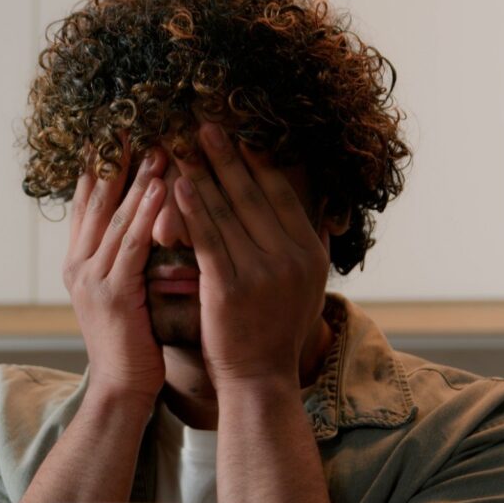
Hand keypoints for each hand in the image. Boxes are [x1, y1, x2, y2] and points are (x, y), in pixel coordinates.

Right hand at [64, 138, 168, 405]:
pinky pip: (131, 243)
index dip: (100, 166)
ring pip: (114, 217)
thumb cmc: (131, 339)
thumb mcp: (123, 290)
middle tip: (131, 124)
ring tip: (156, 146)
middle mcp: (77, 264)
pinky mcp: (112, 293)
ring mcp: (91, 278)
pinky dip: (145, 213)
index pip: (88, 203)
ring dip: (136, 179)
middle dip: (113, 162)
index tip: (115, 133)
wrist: (122, 386)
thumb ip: (126, 255)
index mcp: (78, 262)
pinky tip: (161, 187)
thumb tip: (147, 220)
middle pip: (95, 201)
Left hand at [171, 122, 329, 388]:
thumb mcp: (308, 286)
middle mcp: (291, 257)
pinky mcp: (230, 288)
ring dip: (201, 173)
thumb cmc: (276, 330)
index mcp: (309, 252)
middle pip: (252, 194)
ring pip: (226, 211)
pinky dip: (192, 209)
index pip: (281, 193)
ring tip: (182, 144)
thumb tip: (326, 209)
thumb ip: (313, 245)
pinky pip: (208, 239)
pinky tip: (177, 185)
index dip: (257, 160)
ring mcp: (262, 272)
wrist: (260, 379)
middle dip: (226, 155)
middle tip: (203, 123)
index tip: (239, 132)